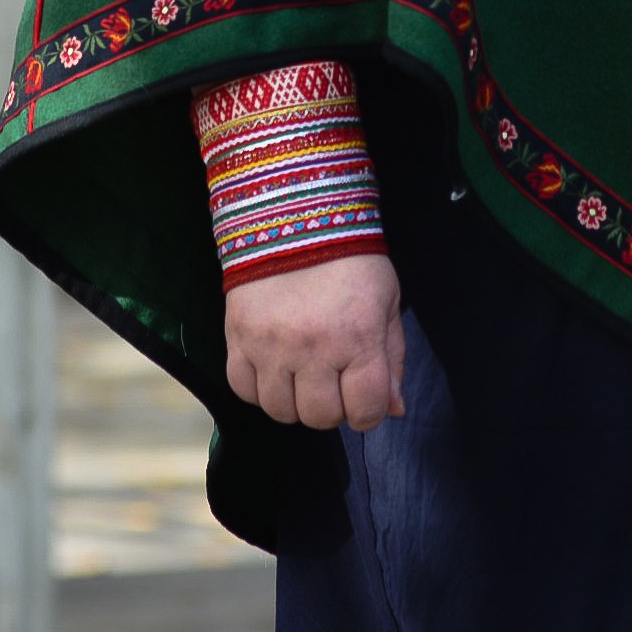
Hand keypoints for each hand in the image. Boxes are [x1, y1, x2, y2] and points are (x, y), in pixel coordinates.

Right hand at [224, 252, 408, 432]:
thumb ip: (392, 358)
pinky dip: (259, 387)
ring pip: (279, 410)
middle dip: (331, 406)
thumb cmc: (351, 261)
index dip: (368, 411)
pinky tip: (273, 366)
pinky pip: (243, 389)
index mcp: (357, 337)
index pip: (365, 411)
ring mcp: (270, 344)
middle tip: (332, 379)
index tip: (362, 395)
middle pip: (320, 417)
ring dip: (294, 399)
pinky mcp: (237, 336)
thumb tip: (394, 409)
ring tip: (301, 372)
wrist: (296, 214)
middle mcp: (312, 347)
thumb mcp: (387, 302)